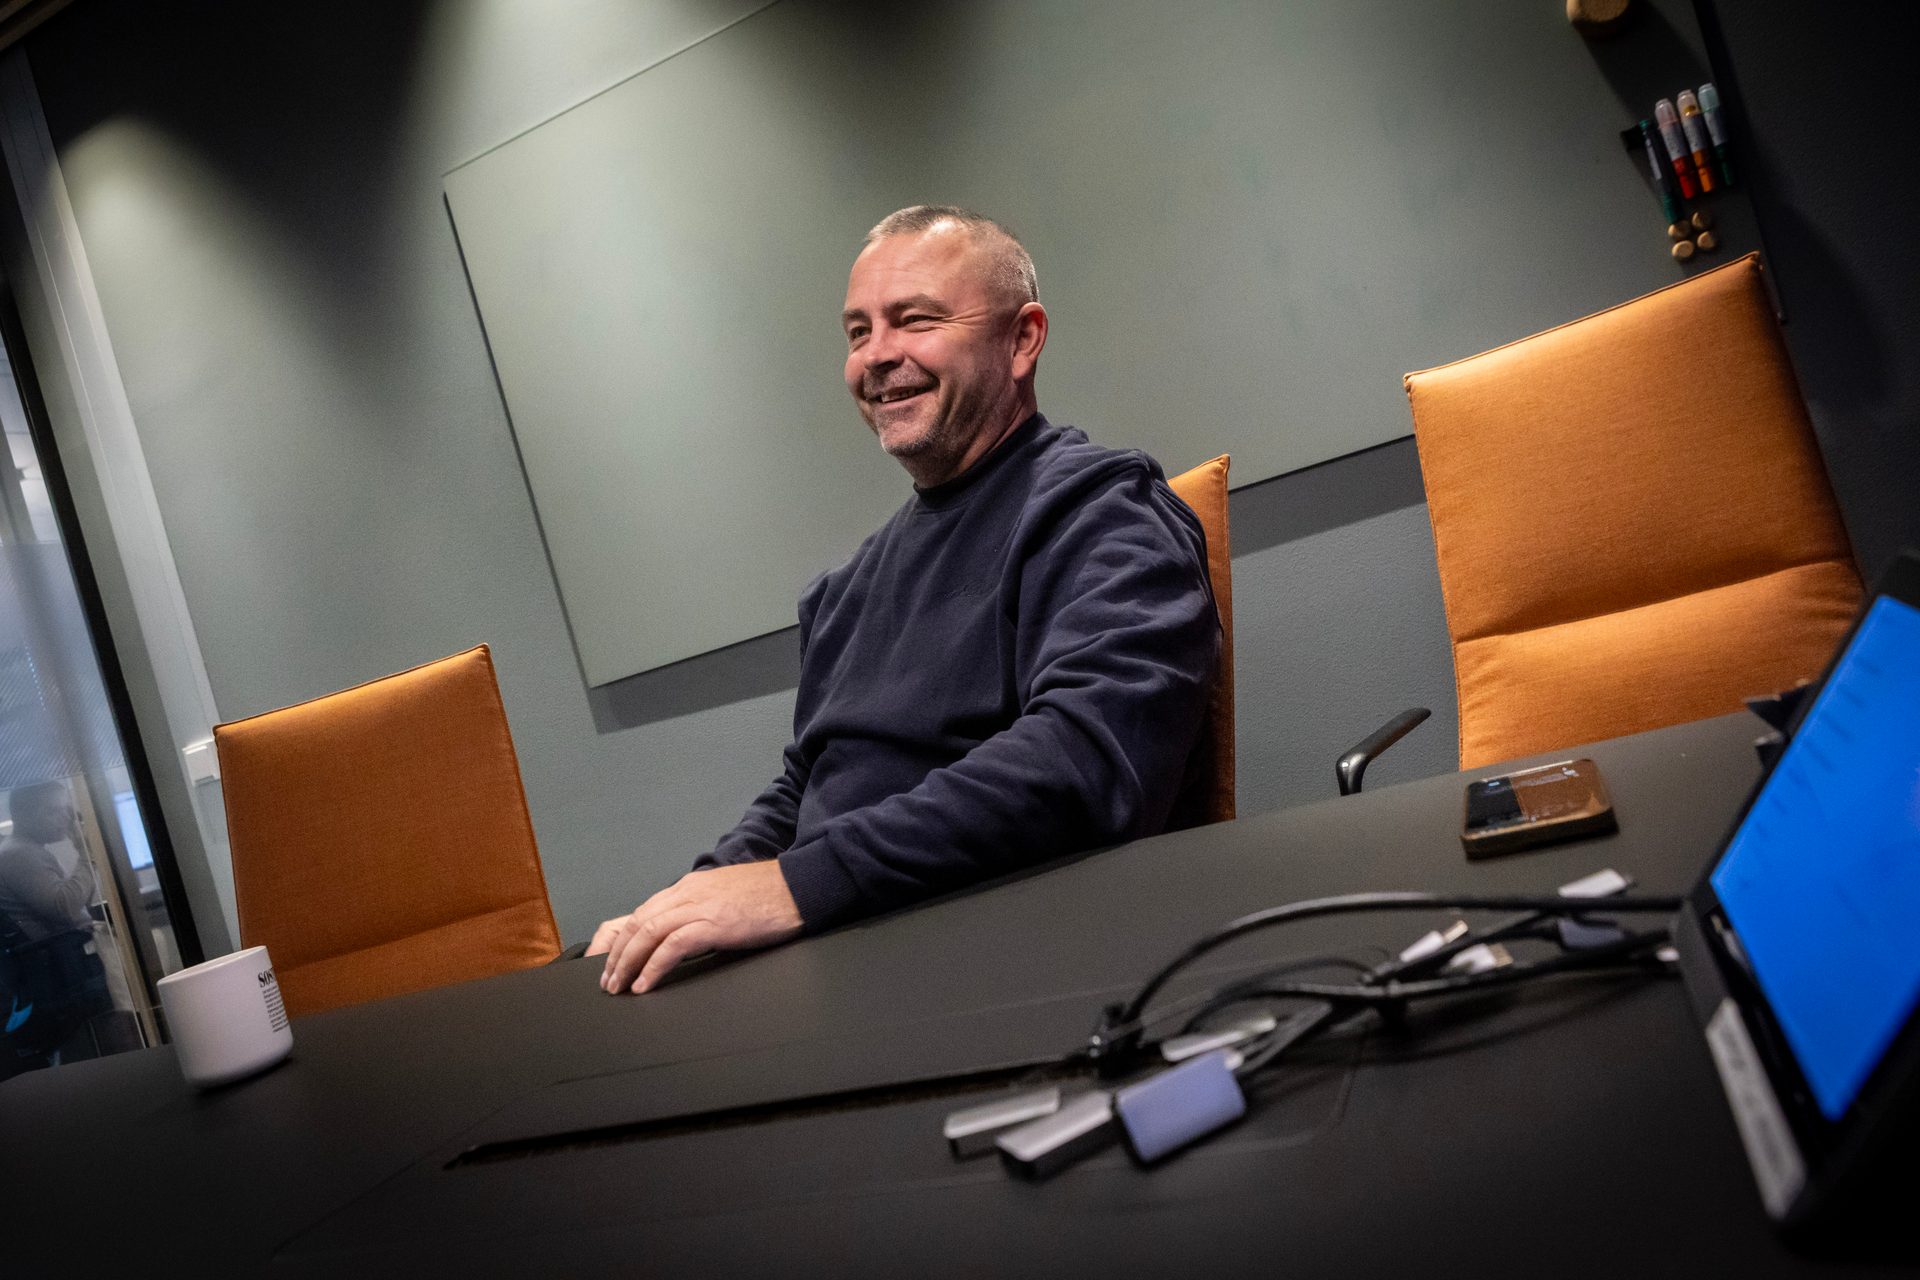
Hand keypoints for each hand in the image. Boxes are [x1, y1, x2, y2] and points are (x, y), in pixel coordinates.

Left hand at [590, 860, 802, 994]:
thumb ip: (700, 910)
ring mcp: (700, 907)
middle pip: (638, 922)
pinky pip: (673, 946)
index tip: (609, 961)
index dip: (620, 938)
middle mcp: (688, 893)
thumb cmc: (767, 896)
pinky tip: (645, 984)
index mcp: (689, 887)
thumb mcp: (724, 897)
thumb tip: (683, 936)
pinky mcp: (715, 924)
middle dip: (617, 954)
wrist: (798, 887)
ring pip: (648, 933)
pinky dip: (653, 967)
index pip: (642, 912)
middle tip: (607, 981)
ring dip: (628, 963)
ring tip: (618, 987)